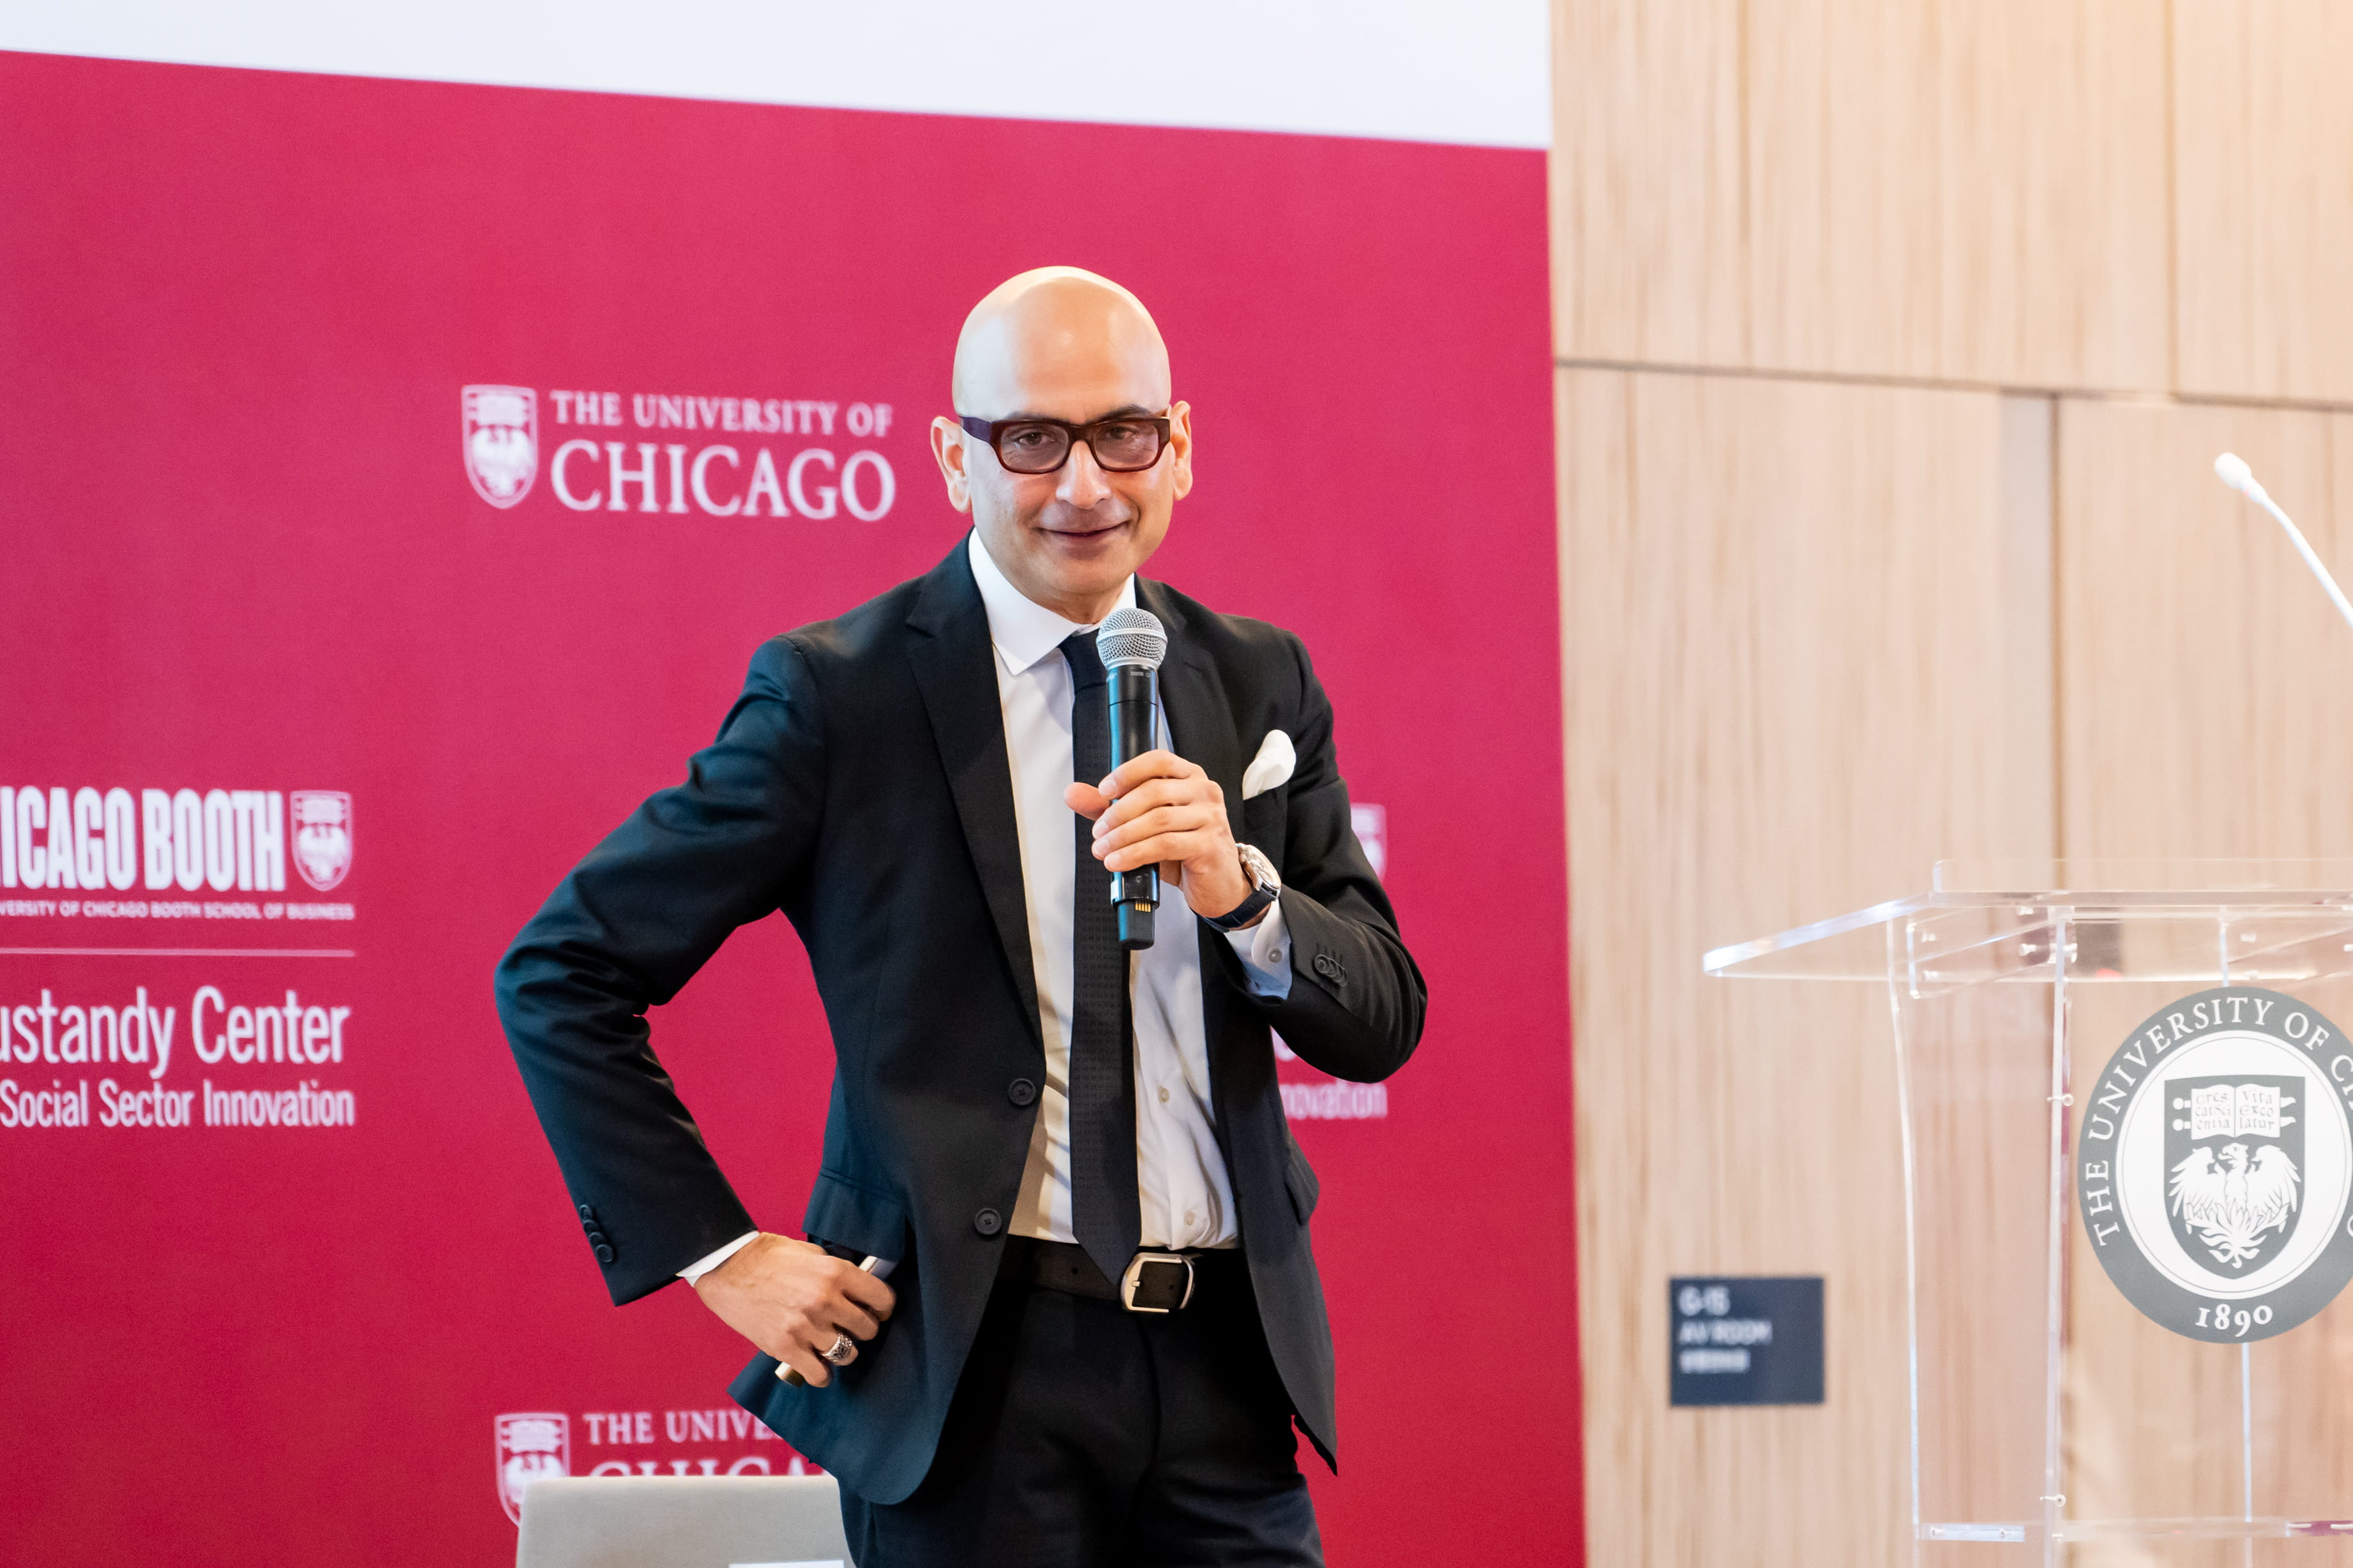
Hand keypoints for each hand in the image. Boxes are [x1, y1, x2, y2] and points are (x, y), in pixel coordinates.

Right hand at [691, 1233, 894, 1387]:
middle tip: (851, 1327)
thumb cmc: (770, 1256)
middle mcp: (825, 1301)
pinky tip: (818, 1367)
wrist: (728, 1266)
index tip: (877, 1311)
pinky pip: (819, 1374)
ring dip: (844, 1352)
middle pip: (868, 1329)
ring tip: (833, 1345)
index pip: (882, 1299)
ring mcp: (806, 1326)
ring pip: (848, 1354)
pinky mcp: (785, 1347)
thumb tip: (861, 1290)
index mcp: (836, 1272)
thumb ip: (838, 1273)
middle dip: (863, 1329)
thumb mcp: (813, 1253)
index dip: (883, 1307)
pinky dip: (822, 1375)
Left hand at [1065, 750, 1257, 923]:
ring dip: (1122, 836)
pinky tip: (1118, 862)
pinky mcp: (1209, 845)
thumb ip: (1110, 806)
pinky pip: (1165, 845)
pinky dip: (1135, 854)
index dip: (1127, 773)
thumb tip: (1073, 793)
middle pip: (1154, 791)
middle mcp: (1204, 792)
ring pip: (1158, 819)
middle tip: (1098, 831)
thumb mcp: (1145, 824)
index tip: (1103, 790)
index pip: (1158, 761)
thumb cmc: (1185, 850)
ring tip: (1103, 850)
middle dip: (1117, 813)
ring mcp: (1210, 818)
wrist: (1218, 883)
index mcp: (1190, 777)